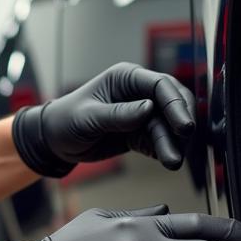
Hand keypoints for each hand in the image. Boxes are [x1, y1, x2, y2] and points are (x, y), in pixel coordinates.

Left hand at [11, 62, 194, 176]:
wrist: (56, 141)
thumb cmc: (66, 120)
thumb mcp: (89, 118)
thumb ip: (118, 115)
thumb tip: (149, 109)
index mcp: (126, 78)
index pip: (160, 85)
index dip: (175, 103)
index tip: (184, 125)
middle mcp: (138, 92)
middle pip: (172, 103)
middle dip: (181, 122)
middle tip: (185, 141)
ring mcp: (142, 113)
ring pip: (168, 126)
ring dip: (174, 143)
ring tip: (173, 162)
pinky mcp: (141, 133)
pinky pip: (160, 141)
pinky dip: (166, 150)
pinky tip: (167, 161)